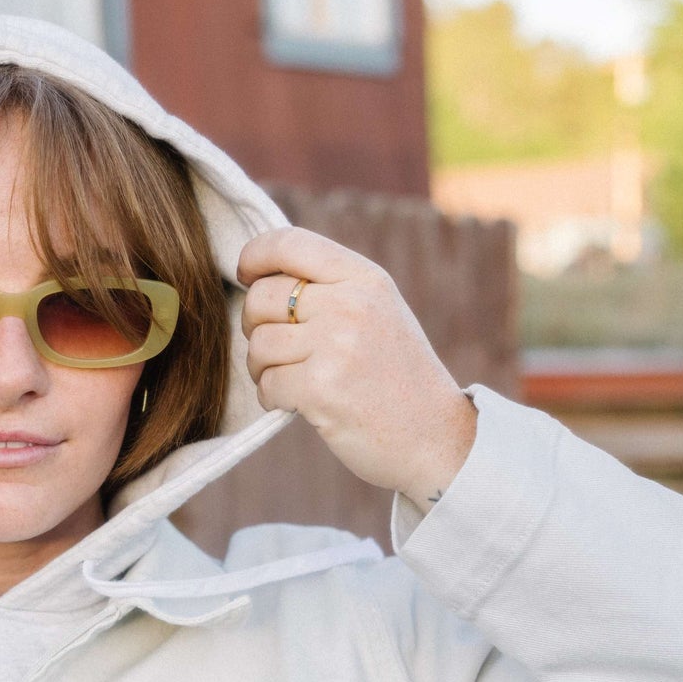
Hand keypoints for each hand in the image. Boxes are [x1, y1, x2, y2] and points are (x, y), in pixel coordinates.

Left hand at [238, 227, 477, 511]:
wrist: (437, 438)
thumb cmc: (398, 378)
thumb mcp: (379, 313)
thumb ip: (330, 288)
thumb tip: (259, 277)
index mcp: (366, 279)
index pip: (291, 243)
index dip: (255, 255)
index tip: (245, 274)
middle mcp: (351, 305)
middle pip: (261, 297)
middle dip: (254, 325)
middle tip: (275, 349)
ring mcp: (336, 346)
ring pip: (258, 344)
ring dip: (261, 368)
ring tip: (290, 380)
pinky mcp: (320, 389)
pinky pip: (266, 384)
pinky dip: (272, 397)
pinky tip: (297, 403)